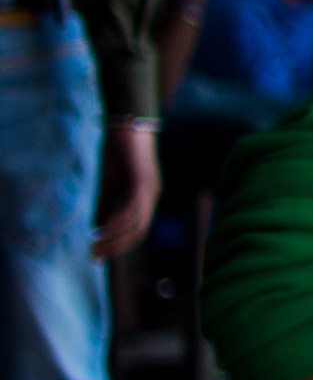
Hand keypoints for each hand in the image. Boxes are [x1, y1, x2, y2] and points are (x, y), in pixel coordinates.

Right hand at [93, 123, 158, 258]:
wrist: (127, 122)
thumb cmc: (118, 150)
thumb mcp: (108, 181)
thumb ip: (105, 203)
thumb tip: (97, 227)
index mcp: (145, 197)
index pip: (136, 229)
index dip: (119, 244)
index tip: (99, 255)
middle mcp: (152, 196)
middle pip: (139, 232)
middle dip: (116, 246)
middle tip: (94, 256)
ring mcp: (150, 190)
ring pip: (136, 224)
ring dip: (115, 238)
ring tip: (95, 246)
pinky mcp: (143, 182)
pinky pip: (132, 209)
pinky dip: (118, 222)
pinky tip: (102, 230)